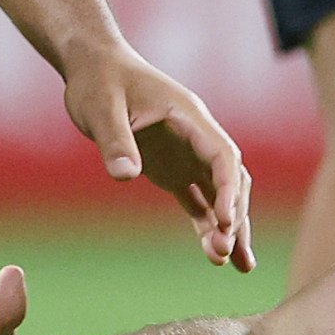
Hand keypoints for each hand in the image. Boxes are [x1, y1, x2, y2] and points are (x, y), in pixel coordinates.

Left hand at [63, 41, 255, 270]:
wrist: (94, 67)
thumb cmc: (99, 80)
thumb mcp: (100, 107)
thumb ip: (115, 141)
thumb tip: (125, 176)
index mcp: (189, 117)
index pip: (222, 155)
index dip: (229, 189)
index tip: (225, 221)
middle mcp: (196, 138)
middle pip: (230, 179)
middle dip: (233, 216)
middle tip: (225, 254)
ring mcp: (187, 155)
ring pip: (220, 194)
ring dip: (229, 227)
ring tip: (239, 267)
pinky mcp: (173, 169)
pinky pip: (199, 201)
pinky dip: (209, 226)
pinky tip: (218, 256)